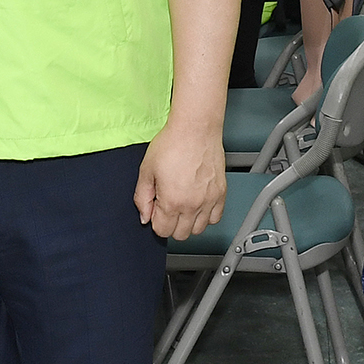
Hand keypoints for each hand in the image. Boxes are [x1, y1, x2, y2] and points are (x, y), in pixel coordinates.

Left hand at [135, 115, 227, 240]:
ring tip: (183, 205)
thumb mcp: (146, 170)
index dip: (156, 221)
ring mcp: (209, 200)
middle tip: (168, 206)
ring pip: (199, 229)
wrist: (196, 129)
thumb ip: (142, 198)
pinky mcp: (221, 193)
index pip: (162, 231)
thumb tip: (144, 216)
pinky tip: (198, 204)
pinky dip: (207, 216)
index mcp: (172, 201)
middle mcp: (192, 205)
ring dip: (189, 222)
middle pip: (180, 234)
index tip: (156, 209)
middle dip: (171, 224)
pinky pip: (216, 218)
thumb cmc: (172, 143)